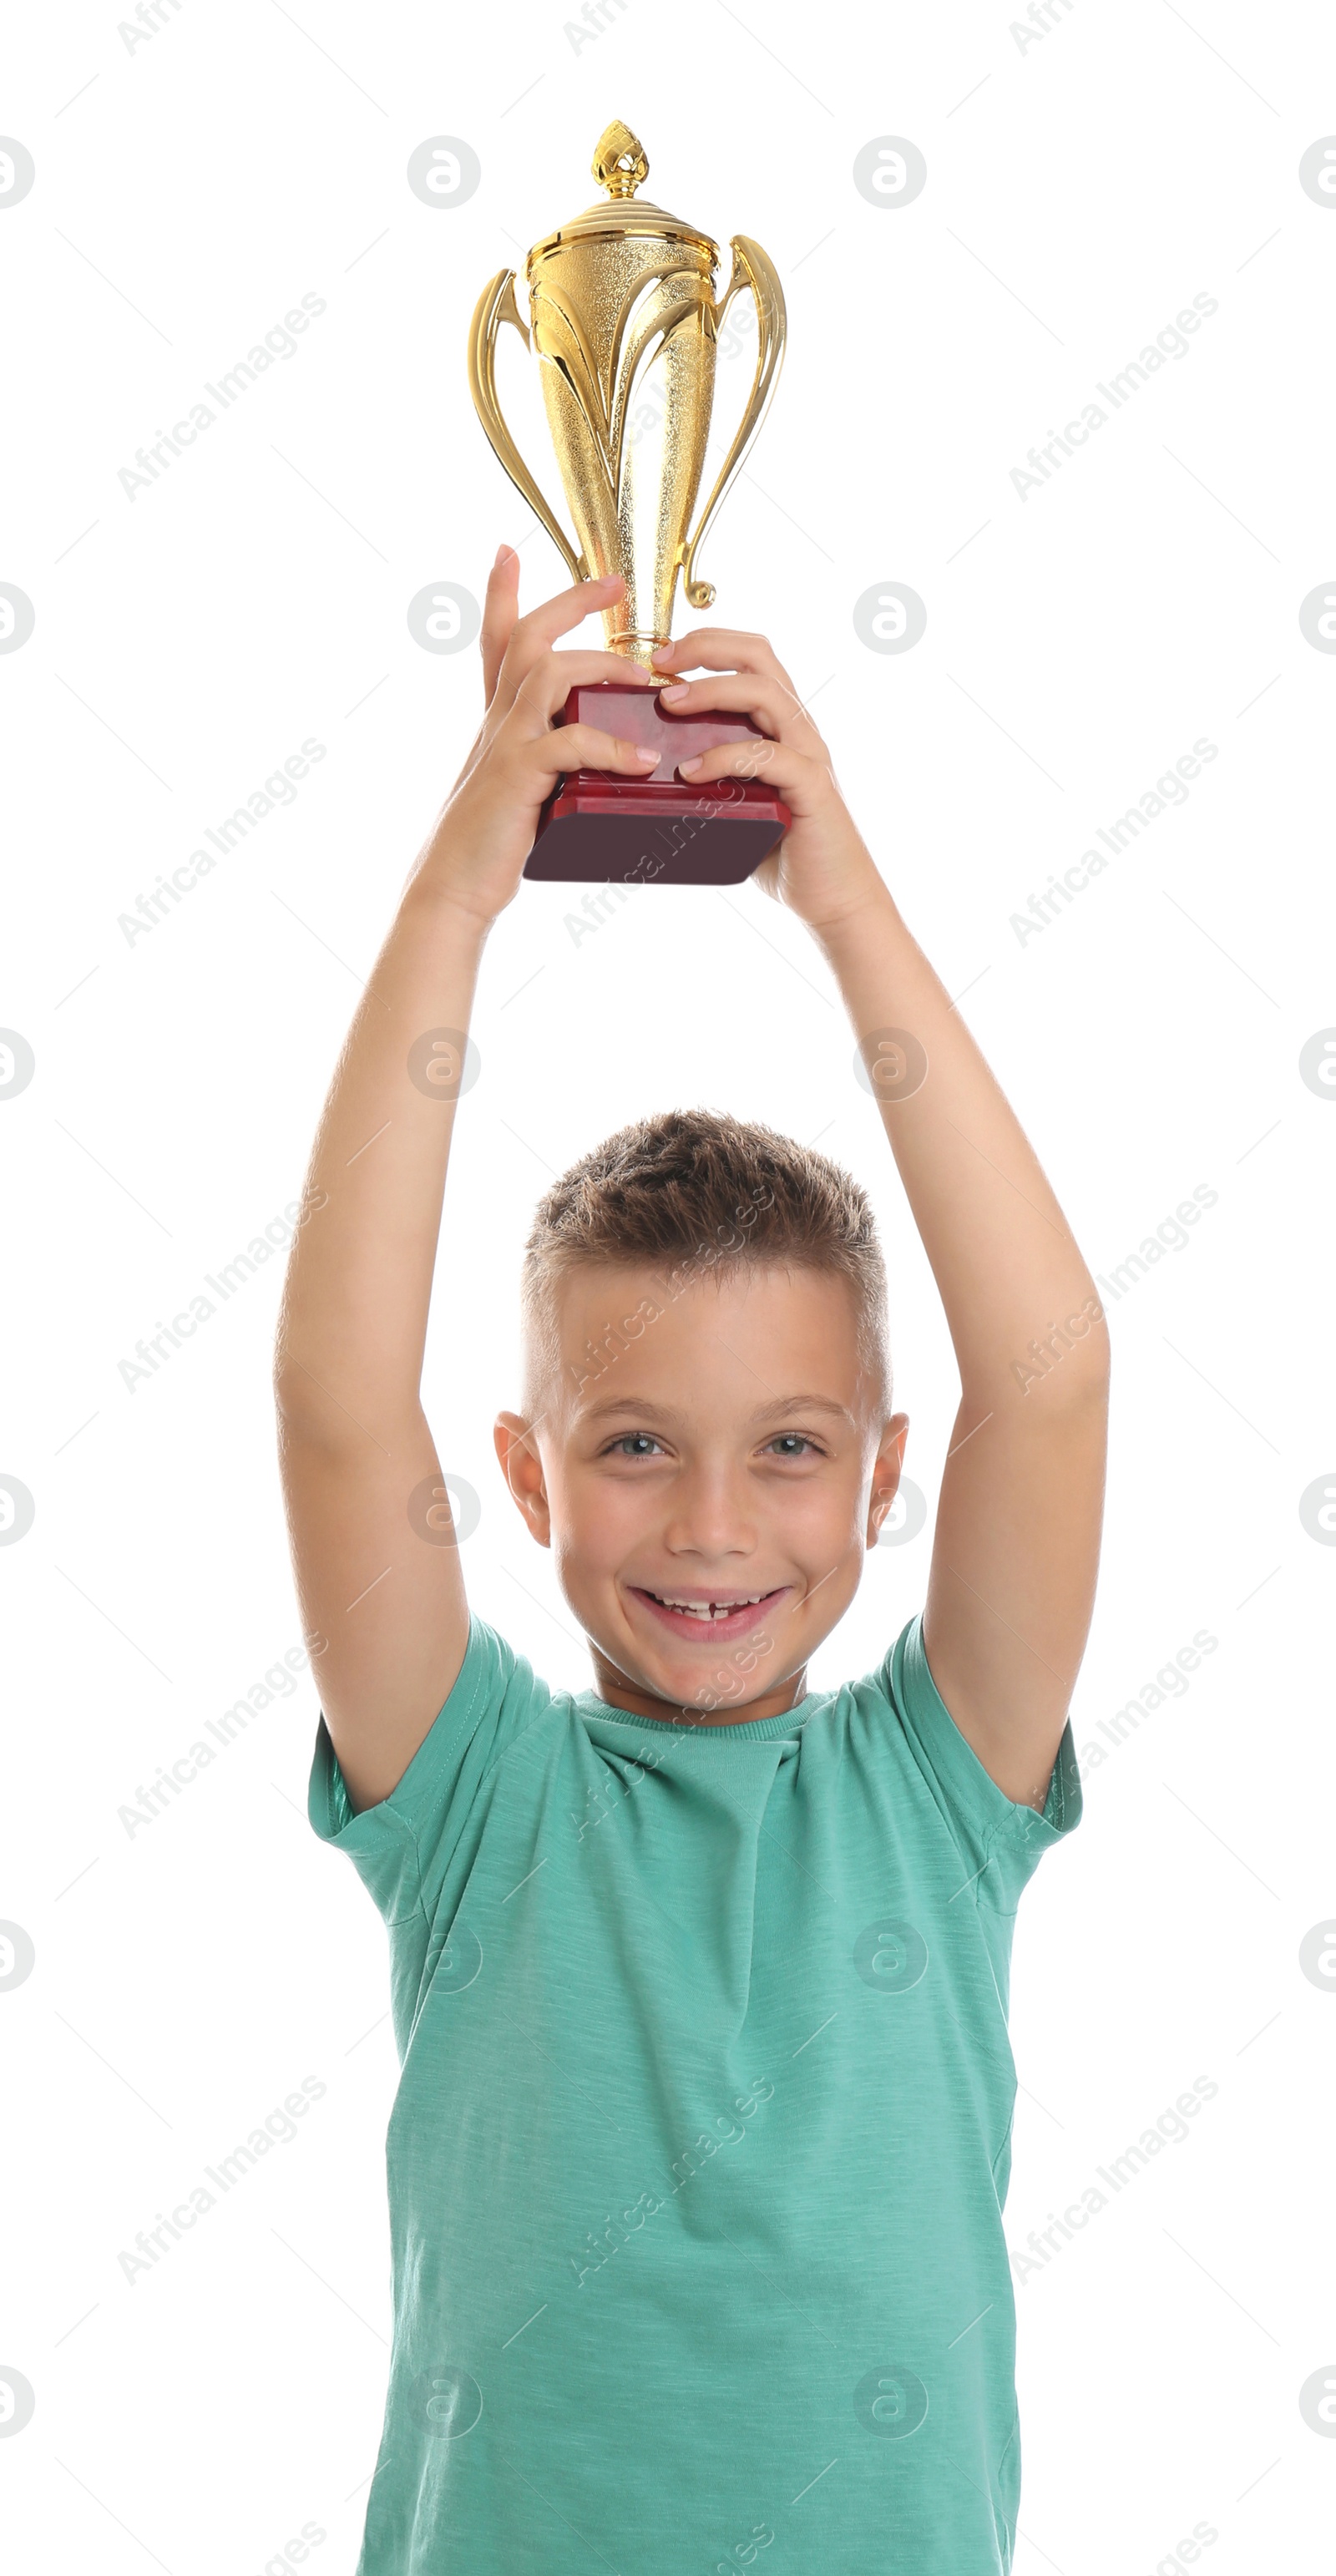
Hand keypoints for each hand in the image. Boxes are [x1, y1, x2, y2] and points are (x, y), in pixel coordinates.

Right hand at [415, 550, 660, 925]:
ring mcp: (504, 743)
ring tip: (646, 680)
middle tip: (615, 583)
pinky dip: (610, 745)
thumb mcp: (524, 788)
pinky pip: (567, 740)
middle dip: (570, 602)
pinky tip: (643, 761)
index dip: (499, 593)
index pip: (497, 642)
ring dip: (602, 667)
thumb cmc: (494, 843)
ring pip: (549, 672)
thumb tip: (602, 755)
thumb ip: (552, 760)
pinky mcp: (517, 775)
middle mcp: (496, 719)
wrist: (455, 885)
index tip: (507, 551)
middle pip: (528, 636)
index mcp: (498, 718)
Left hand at [650, 628, 886, 933]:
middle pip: (759, 658)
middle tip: (658, 666)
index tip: (660, 658)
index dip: (708, 643)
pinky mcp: (812, 787)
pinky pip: (768, 756)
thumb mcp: (736, 803)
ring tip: (669, 705)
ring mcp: (808, 755)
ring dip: (712, 692)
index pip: (752, 657)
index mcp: (782, 724)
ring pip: (765, 695)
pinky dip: (725, 757)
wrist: (834, 896)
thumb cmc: (781, 850)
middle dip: (706, 648)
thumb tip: (646, 772)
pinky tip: (691, 772)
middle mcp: (799, 729)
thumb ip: (708, 777)